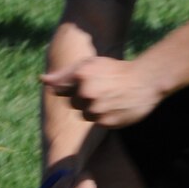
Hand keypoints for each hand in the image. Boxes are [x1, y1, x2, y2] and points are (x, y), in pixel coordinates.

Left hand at [42, 56, 162, 128]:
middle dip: (83, 98)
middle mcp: (86, 92)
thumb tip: (42, 80)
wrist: (146, 81)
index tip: (87, 84)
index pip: (60, 90)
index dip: (72, 87)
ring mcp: (97, 108)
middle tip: (102, 90)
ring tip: (109, 98)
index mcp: (80, 75)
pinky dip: (104, 117)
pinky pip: (97, 122)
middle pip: (72, 103)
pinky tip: (115, 107)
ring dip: (93, 109)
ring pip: (83, 114)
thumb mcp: (90, 65)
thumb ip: (64, 74)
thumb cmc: (115, 70)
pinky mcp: (106, 122)